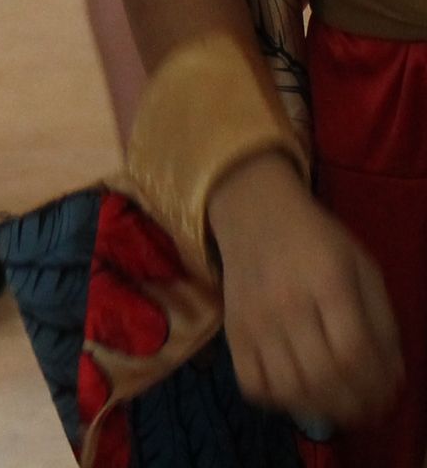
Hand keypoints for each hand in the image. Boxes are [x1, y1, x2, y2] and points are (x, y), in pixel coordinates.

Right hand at [209, 156, 403, 428]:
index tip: (389, 395)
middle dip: (354, 405)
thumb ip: (381, 322)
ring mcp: (254, 320)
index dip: (376, 384)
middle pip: (323, 375)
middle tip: (368, 410)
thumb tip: (391, 377)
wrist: (253, 212)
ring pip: (288, 387)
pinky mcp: (232, 331)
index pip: (353, 351)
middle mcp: (286, 304)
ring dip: (321, 409)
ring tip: (338, 407)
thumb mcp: (363, 268)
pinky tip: (297, 393)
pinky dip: (278, 401)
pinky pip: (252, 383)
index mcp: (327, 283)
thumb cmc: (317, 240)